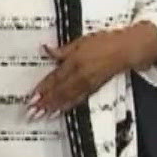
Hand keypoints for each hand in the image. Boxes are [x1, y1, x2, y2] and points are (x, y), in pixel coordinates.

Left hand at [27, 26, 153, 117]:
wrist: (125, 51)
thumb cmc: (104, 42)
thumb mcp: (80, 41)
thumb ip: (63, 49)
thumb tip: (46, 49)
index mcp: (74, 61)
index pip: (54, 78)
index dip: (42, 89)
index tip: (31, 97)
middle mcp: (80, 75)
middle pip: (59, 91)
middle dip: (45, 103)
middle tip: (32, 112)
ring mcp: (87, 84)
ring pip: (67, 98)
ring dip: (53, 107)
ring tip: (41, 115)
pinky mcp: (94, 89)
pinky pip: (77, 100)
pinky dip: (67, 106)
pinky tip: (59, 111)